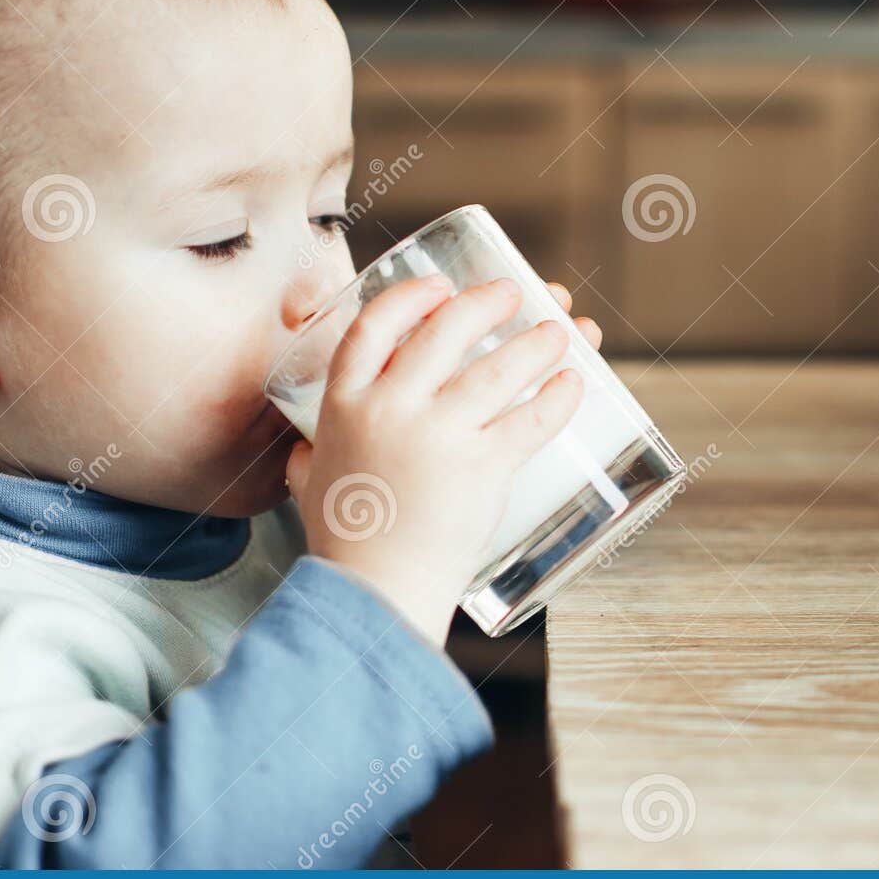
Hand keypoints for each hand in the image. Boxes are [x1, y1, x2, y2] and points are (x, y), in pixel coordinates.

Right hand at [285, 275, 600, 644]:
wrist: (375, 593)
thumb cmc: (345, 544)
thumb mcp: (311, 483)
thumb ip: (310, 457)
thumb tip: (306, 449)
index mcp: (344, 404)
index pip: (374, 327)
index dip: (410, 297)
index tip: (440, 285)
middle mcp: (391, 409)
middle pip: (444, 331)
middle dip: (485, 303)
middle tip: (513, 293)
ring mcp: (439, 435)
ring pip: (497, 370)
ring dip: (535, 343)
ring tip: (560, 331)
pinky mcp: (483, 466)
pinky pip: (531, 420)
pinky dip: (558, 398)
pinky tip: (572, 383)